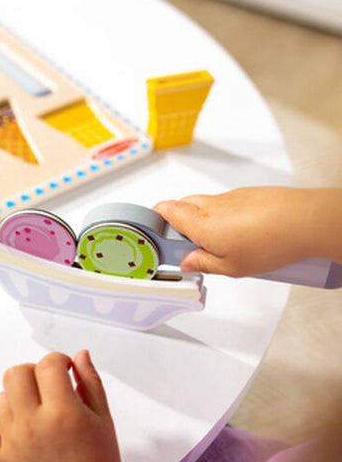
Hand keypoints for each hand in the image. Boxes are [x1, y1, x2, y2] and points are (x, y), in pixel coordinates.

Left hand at [0, 350, 127, 461]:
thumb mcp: (104, 419)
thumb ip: (91, 382)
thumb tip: (78, 354)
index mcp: (65, 412)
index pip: (48, 364)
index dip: (58, 362)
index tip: (65, 373)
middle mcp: (34, 425)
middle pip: (15, 374)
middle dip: (32, 374)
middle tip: (47, 390)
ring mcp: (14, 443)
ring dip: (16, 399)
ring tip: (35, 415)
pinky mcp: (0, 461)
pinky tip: (13, 430)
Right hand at [154, 186, 341, 276]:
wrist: (307, 220)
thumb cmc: (271, 242)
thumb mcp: (232, 267)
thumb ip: (205, 264)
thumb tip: (189, 263)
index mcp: (201, 224)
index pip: (166, 211)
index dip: (155, 219)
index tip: (155, 234)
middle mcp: (212, 205)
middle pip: (182, 205)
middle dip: (177, 222)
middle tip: (186, 244)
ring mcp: (231, 197)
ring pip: (205, 205)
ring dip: (203, 221)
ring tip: (219, 244)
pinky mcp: (248, 194)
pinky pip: (227, 204)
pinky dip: (225, 217)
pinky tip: (241, 235)